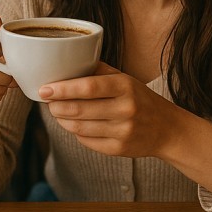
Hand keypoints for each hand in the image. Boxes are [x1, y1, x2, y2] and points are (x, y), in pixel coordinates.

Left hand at [39, 62, 179, 158]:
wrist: (166, 129)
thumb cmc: (138, 98)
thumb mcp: (123, 78)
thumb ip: (96, 70)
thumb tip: (63, 62)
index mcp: (125, 86)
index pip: (88, 87)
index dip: (62, 89)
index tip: (44, 89)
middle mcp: (125, 109)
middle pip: (79, 109)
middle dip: (56, 106)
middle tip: (48, 101)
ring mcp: (123, 131)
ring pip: (79, 127)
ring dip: (62, 120)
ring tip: (57, 111)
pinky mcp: (119, 149)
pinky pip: (86, 141)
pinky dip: (75, 132)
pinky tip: (75, 124)